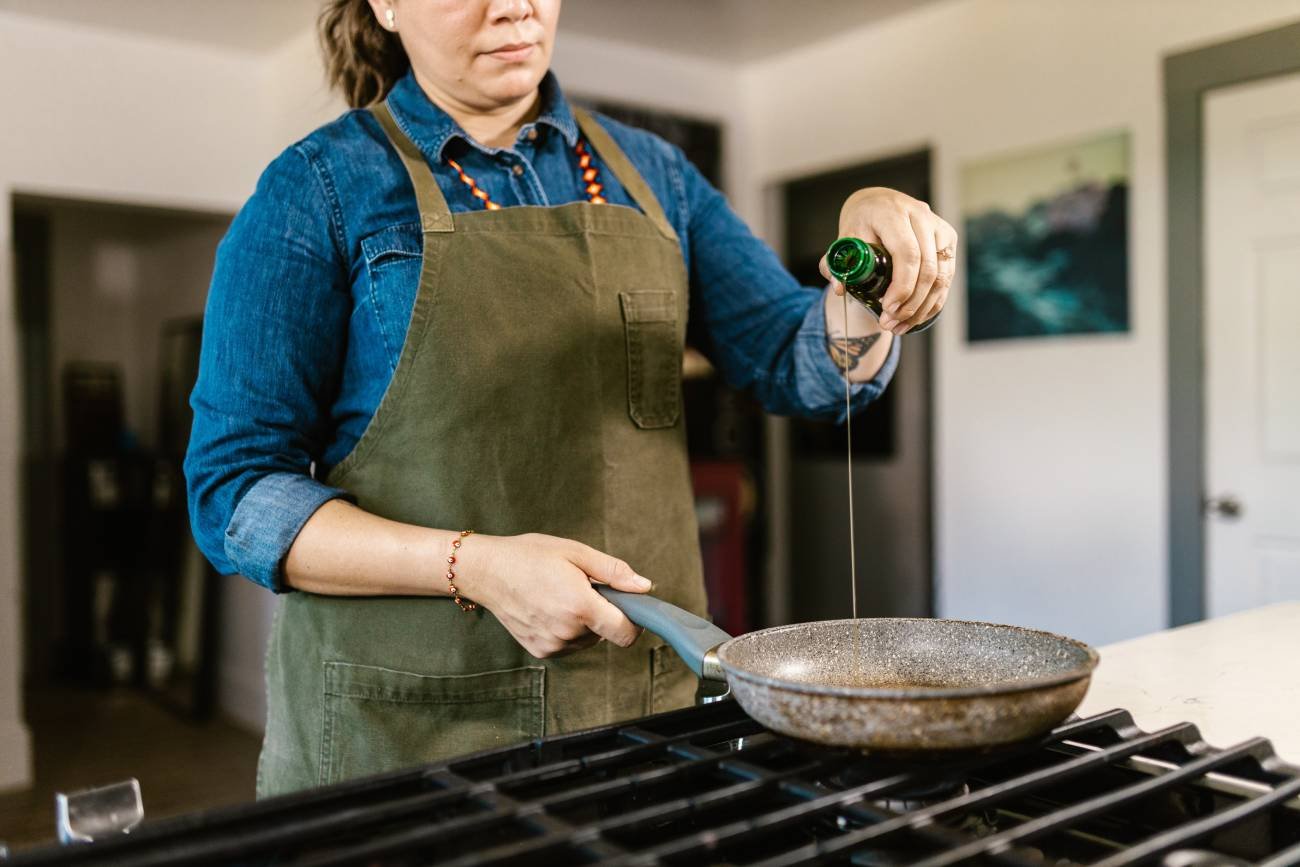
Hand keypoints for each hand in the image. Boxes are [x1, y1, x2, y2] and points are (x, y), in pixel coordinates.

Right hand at [455, 532, 649, 657]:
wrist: (486, 572)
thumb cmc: (529, 556)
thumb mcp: (575, 552)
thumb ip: (614, 572)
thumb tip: (644, 587)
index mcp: (580, 607)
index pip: (626, 633)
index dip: (634, 621)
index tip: (628, 605)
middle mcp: (567, 632)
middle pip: (607, 633)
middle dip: (603, 612)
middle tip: (581, 587)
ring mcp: (552, 645)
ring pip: (588, 639)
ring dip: (585, 622)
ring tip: (560, 595)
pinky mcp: (540, 651)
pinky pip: (569, 644)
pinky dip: (568, 629)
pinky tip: (549, 608)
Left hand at [820, 187, 957, 334]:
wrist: (880, 204)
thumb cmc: (861, 223)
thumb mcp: (845, 238)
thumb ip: (836, 262)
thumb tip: (839, 288)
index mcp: (893, 213)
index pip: (907, 253)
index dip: (901, 285)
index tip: (887, 308)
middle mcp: (921, 217)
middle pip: (927, 268)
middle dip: (910, 303)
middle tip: (890, 323)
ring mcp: (939, 228)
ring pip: (941, 276)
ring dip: (922, 308)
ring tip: (899, 326)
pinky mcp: (948, 241)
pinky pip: (946, 277)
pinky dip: (932, 302)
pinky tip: (915, 318)